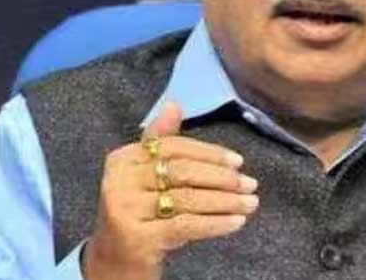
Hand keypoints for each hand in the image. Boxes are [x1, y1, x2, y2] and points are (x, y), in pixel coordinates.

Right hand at [82, 101, 258, 279]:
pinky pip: (186, 225)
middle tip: (251, 184)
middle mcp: (119, 181)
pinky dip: (215, 223)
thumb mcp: (146, 177)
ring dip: (226, 201)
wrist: (114, 261)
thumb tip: (175, 104)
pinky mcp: (137, 239)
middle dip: (222, 178)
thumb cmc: (138, 213)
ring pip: (188, 199)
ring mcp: (126, 210)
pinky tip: (236, 222)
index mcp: (122, 159)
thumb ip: (161, 142)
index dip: (209, 153)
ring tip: (251, 203)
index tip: (239, 161)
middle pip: (182, 172)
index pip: (174, 147)